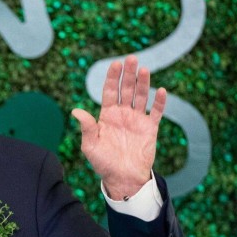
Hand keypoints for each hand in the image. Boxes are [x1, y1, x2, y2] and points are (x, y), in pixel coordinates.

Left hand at [70, 55, 165, 198]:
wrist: (123, 179)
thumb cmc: (103, 163)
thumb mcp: (91, 146)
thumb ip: (87, 127)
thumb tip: (75, 111)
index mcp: (107, 115)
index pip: (110, 91)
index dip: (112, 77)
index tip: (115, 63)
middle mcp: (122, 114)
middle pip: (126, 89)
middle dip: (128, 74)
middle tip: (131, 58)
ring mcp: (137, 120)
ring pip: (141, 96)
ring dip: (143, 83)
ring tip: (144, 70)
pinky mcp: (150, 128)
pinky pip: (156, 112)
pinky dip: (159, 102)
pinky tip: (161, 91)